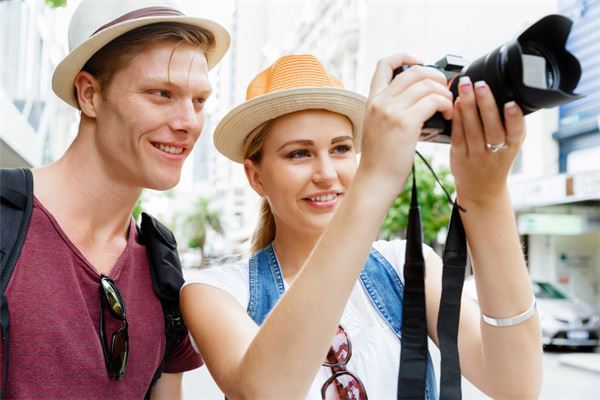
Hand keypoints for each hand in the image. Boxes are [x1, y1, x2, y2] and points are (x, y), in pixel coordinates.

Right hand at [358, 53, 453, 195]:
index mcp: (372, 100)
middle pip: (415, 71)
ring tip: (448, 107)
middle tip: (445, 89)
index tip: (420, 63)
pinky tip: (448, 115)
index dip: (405, 57)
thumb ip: (391, 110)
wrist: (375, 181)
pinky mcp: (404, 122)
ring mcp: (390, 111)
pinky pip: (434, 100)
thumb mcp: (378, 127)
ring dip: (444, 92)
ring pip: (427, 84)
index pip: (384, 64)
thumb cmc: (381, 160)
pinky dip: (446, 105)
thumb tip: (419, 99)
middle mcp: (380, 101)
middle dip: (436, 76)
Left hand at [450, 78, 525, 206]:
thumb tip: (504, 91)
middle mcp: (496, 152)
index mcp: (512, 146)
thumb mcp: (511, 145)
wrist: (482, 190)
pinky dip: (457, 119)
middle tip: (481, 85)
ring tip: (465, 88)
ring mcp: (477, 156)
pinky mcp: (460, 157)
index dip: (514, 118)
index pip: (516, 131)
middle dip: (487, 104)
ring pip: (473, 130)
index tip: (511, 103)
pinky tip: (456, 105)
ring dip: (469, 107)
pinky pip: (458, 136)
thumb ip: (510, 124)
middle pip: (492, 128)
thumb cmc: (496, 161)